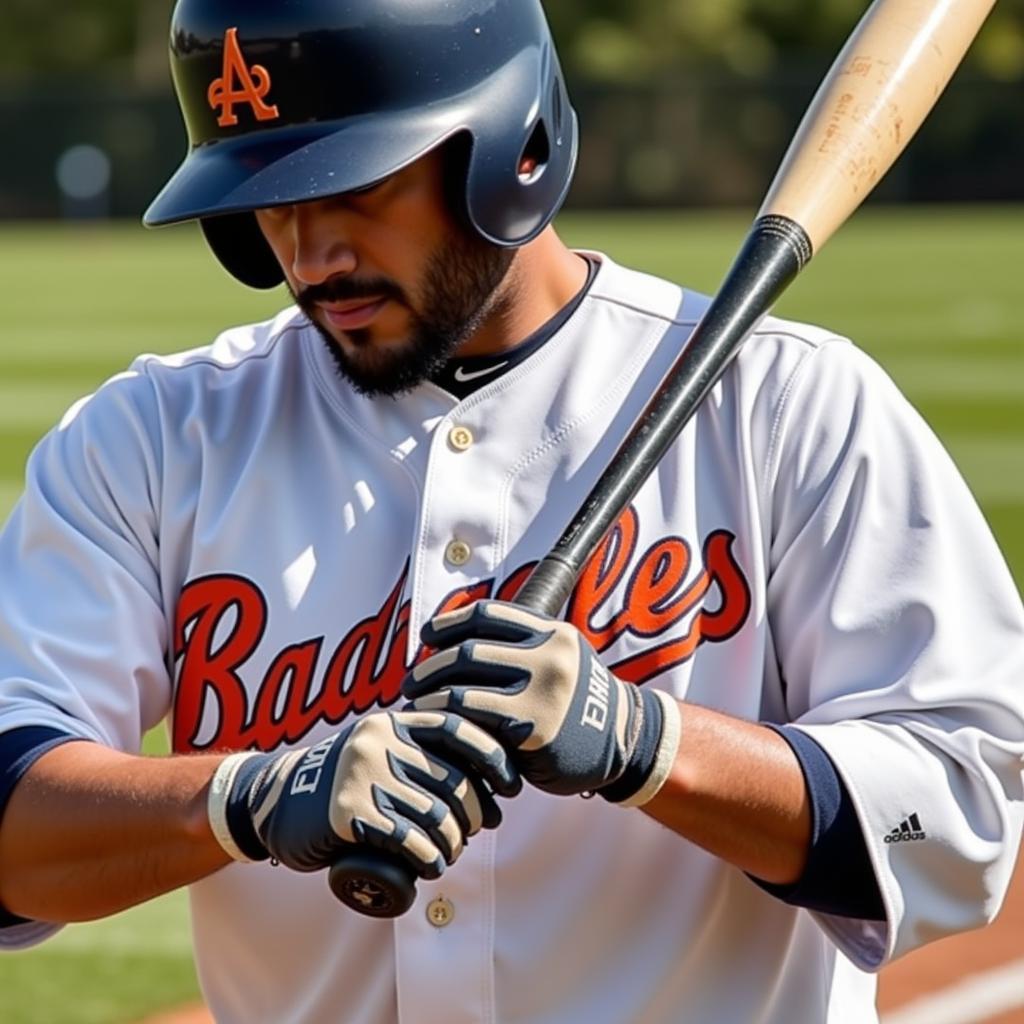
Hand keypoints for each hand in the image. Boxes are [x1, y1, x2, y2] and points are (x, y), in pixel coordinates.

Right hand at [207, 710, 520, 877]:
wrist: (270, 801)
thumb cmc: (341, 783)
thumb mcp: (377, 750)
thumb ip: (418, 751)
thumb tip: (486, 780)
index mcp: (393, 721)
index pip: (458, 729)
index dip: (493, 758)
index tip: (510, 787)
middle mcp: (380, 740)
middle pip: (452, 779)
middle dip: (474, 813)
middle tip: (473, 833)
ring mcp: (362, 773)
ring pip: (434, 814)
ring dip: (451, 843)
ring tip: (447, 854)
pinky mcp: (346, 811)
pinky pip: (406, 839)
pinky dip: (427, 858)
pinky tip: (428, 866)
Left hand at [403, 601, 680, 805]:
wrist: (624, 742)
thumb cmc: (579, 700)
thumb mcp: (563, 656)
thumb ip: (523, 642)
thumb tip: (459, 633)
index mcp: (552, 632)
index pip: (488, 614)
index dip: (450, 622)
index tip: (427, 635)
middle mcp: (548, 657)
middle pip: (469, 650)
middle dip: (431, 665)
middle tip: (411, 680)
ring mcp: (542, 693)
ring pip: (465, 688)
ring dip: (431, 697)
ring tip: (415, 705)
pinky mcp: (533, 731)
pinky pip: (475, 724)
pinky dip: (447, 724)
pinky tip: (434, 728)